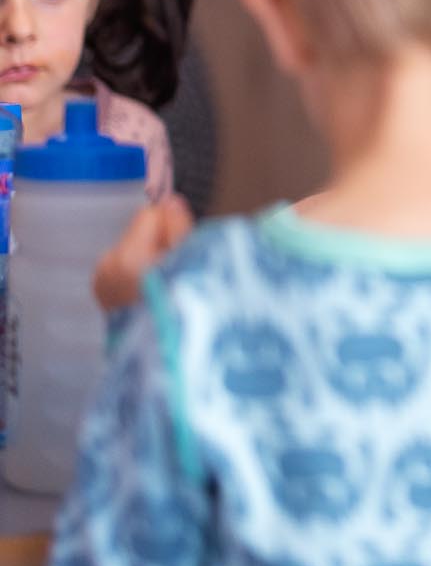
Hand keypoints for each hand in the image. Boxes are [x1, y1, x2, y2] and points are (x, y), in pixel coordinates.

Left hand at [93, 196, 194, 312]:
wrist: (162, 362)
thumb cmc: (181, 317)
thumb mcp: (193, 266)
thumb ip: (180, 230)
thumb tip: (171, 202)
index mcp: (128, 259)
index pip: (151, 214)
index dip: (173, 228)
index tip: (185, 250)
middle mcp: (107, 267)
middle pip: (141, 232)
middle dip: (160, 245)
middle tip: (177, 274)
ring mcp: (102, 282)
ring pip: (134, 249)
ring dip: (149, 261)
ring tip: (164, 288)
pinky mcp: (103, 293)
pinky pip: (124, 267)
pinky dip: (138, 275)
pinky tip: (149, 295)